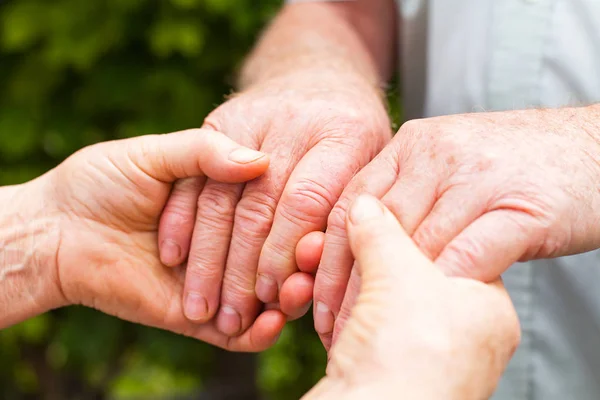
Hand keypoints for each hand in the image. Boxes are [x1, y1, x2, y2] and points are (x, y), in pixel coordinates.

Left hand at [21, 129, 287, 350]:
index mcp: (224, 201)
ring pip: (266, 298)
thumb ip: (204, 152)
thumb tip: (261, 160)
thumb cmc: (101, 182)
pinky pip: (238, 335)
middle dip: (297, 260)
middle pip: (276, 256)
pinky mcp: (199, 318)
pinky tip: (272, 322)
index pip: (273, 209)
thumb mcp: (155, 154)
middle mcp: (227, 243)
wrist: (57, 228)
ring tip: (296, 291)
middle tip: (313, 258)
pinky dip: (259, 333)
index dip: (296, 216)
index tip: (317, 214)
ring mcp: (217, 282)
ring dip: (288, 298)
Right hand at [158, 75, 390, 334]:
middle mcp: (296, 122)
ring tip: (202, 306)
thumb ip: (351, 211)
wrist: (319, 75)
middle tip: (232, 317)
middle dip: (243, 270)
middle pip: (261, 206)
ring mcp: (253, 118)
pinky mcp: (222, 119)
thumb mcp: (374, 164)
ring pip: (222, 197)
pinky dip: (182, 219)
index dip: (287, 254)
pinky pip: (195, 176)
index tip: (274, 297)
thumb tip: (321, 263)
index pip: (308, 202)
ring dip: (208, 258)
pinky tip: (173, 257)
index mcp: (344, 134)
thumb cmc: (354, 136)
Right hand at [303, 195, 518, 399]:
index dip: (403, 223)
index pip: (446, 244)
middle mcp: (459, 333)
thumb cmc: (410, 360)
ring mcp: (419, 353)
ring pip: (373, 296)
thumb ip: (382, 230)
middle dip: (359, 254)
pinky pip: (355, 322)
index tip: (372, 207)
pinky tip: (312, 296)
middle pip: (403, 271)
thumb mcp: (400, 274)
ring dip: (337, 278)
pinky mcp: (381, 368)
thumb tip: (365, 203)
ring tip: (312, 264)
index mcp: (485, 307)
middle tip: (332, 238)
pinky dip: (332, 307)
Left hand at [309, 105, 599, 348]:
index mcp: (411, 145)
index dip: (326, 254)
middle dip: (347, 282)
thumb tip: (358, 245)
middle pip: (376, 228)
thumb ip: (404, 194)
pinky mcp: (521, 208)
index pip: (352, 203)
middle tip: (329, 324)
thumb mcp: (445, 163)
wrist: (591, 147)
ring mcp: (479, 178)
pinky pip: (469, 254)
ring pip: (416, 246)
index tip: (311, 296)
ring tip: (367, 332)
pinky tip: (423, 316)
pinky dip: (441, 289)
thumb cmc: (510, 166)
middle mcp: (438, 155)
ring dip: (387, 297)